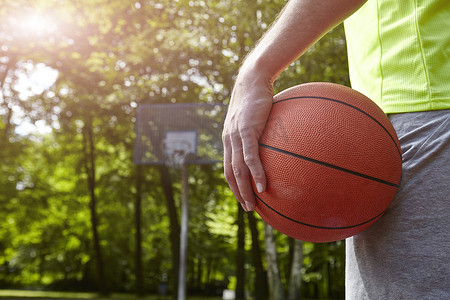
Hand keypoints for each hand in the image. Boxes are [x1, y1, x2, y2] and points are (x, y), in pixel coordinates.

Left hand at [222, 67, 272, 211]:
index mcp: (230, 140)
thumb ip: (261, 133)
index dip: (234, 185)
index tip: (244, 197)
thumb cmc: (258, 98)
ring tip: (254, 204)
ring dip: (245, 189)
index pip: (228, 168)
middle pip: (230, 173)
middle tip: (248, 208)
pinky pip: (250, 156)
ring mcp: (236, 136)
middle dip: (238, 193)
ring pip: (238, 169)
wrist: (252, 79)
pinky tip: (263, 186)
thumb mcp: (257, 118)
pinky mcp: (246, 130)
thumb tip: (275, 144)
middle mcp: (229, 141)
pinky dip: (256, 173)